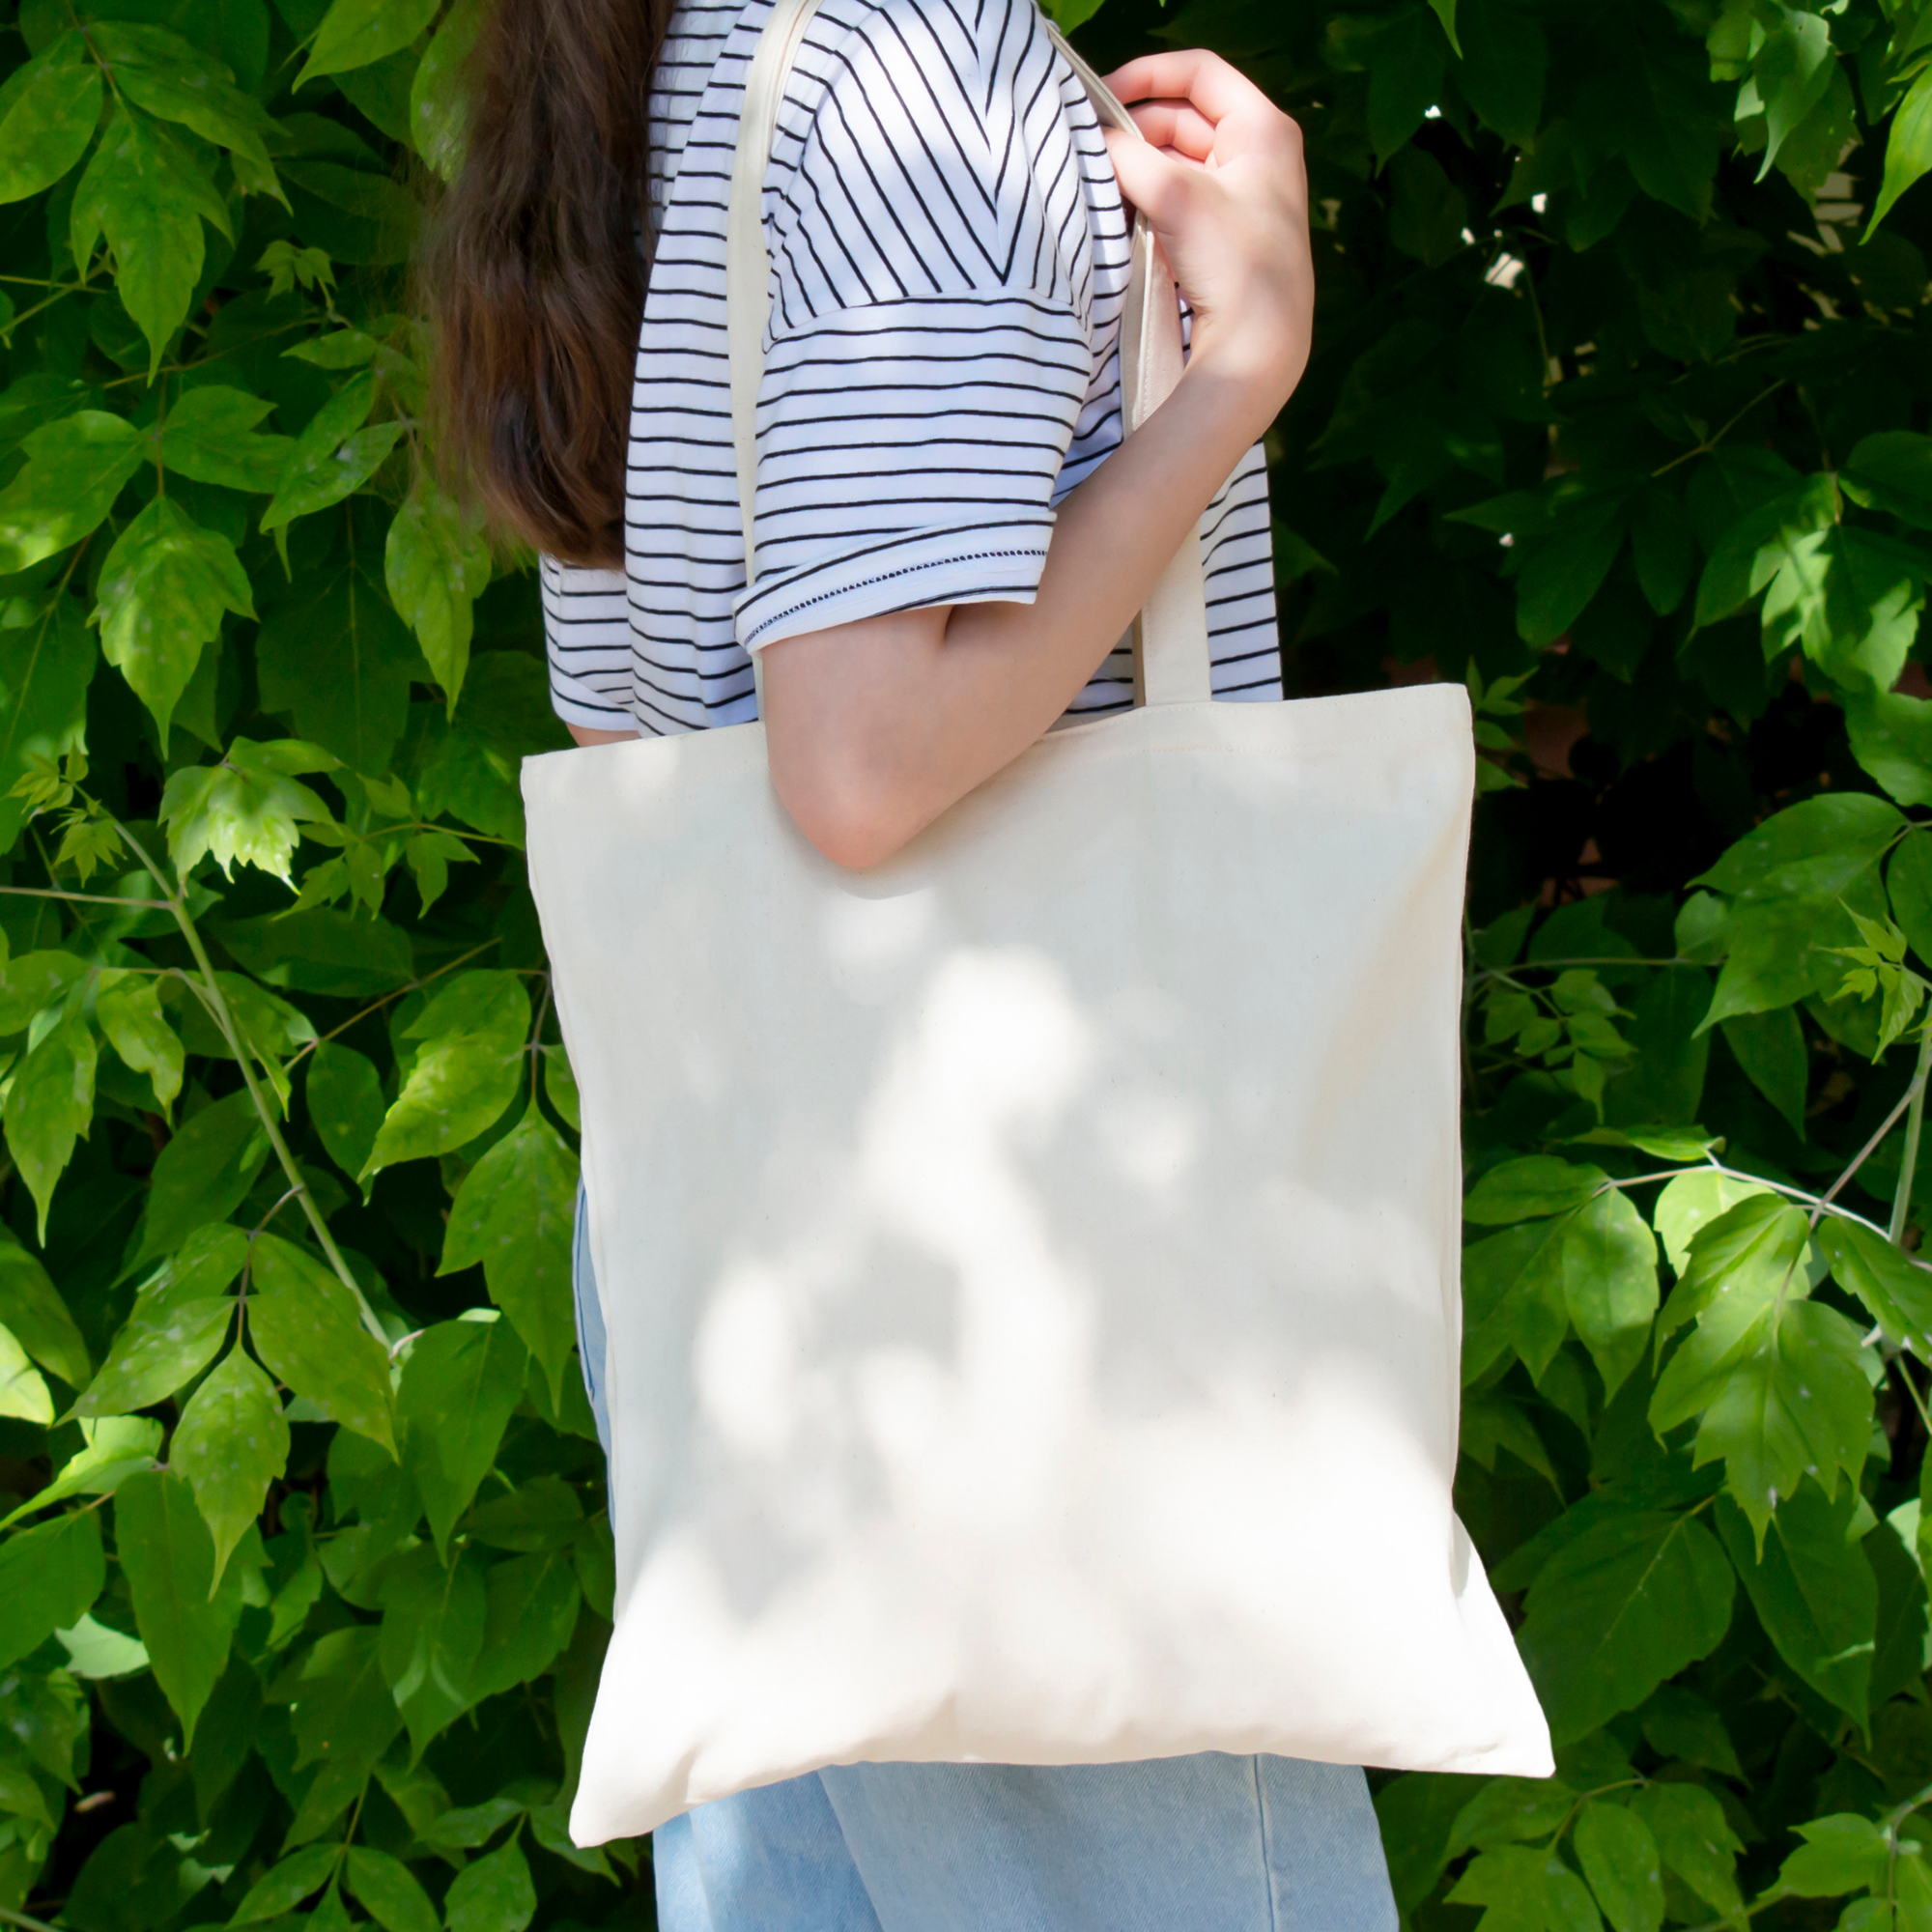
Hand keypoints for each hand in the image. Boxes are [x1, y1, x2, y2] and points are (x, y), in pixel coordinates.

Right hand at [1101, 51, 1311, 408]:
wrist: (1259, 347)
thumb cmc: (1233, 262)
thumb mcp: (1176, 196)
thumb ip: (1127, 157)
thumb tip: (1093, 142)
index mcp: (1262, 128)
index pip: (1199, 72)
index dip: (1148, 74)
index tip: (1102, 95)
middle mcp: (1258, 154)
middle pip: (1184, 117)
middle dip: (1136, 128)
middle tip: (1092, 145)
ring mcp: (1241, 196)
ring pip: (1177, 160)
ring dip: (1139, 166)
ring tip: (1102, 179)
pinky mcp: (1224, 235)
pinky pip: (1179, 198)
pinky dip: (1149, 197)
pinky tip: (1122, 209)